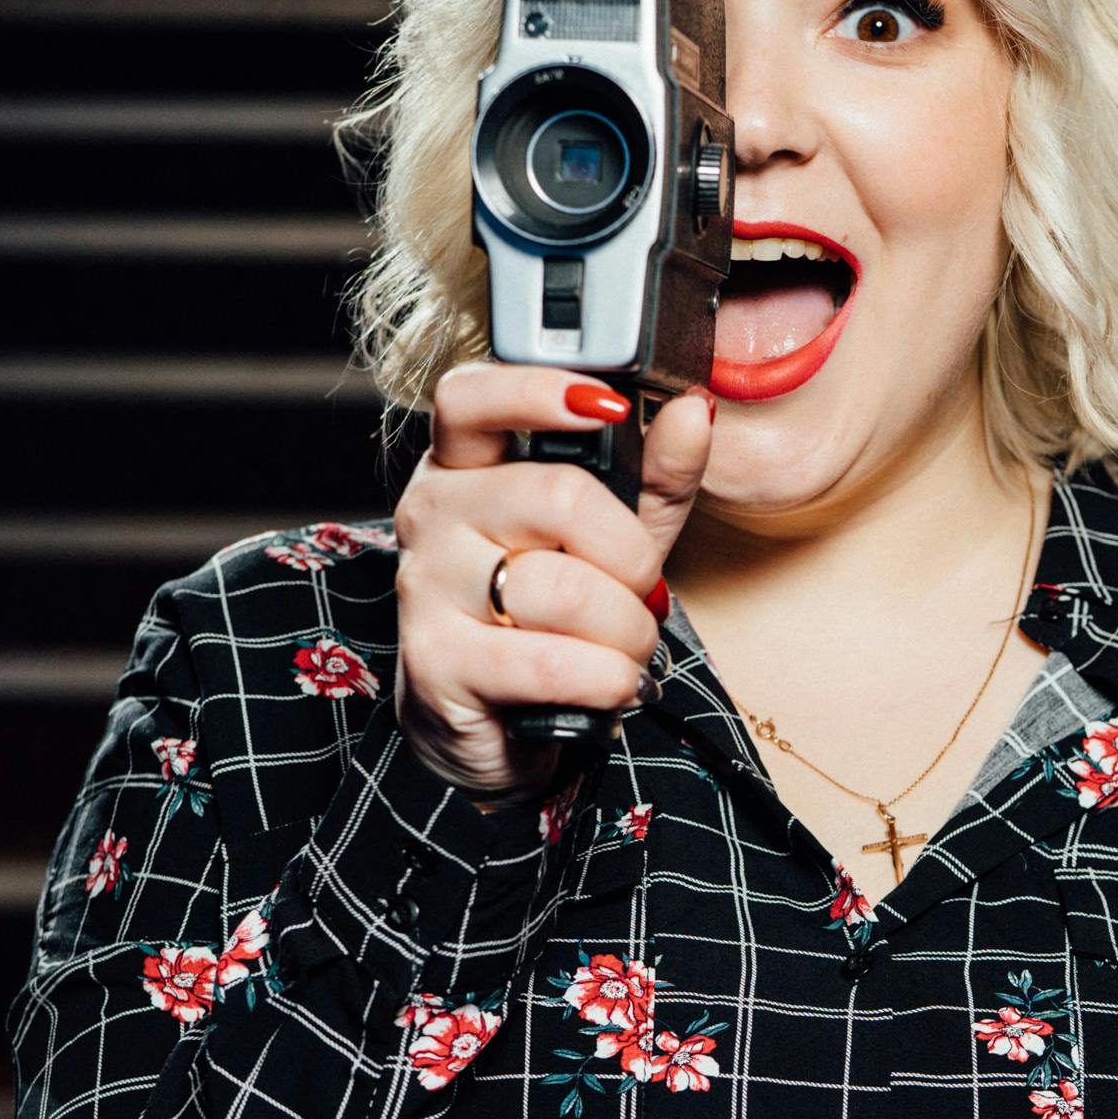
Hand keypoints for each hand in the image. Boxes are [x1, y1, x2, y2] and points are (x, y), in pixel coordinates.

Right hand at [388, 364, 716, 799]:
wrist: (495, 727)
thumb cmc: (553, 619)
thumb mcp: (615, 538)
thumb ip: (655, 473)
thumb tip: (692, 410)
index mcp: (465, 468)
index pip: (470, 396)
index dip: (537, 390)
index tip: (608, 406)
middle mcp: (431, 514)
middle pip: (557, 495)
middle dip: (631, 557)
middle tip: (643, 592)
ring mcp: (425, 587)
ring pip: (562, 588)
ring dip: (627, 631)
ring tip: (625, 648)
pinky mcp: (437, 662)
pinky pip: (552, 662)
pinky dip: (607, 680)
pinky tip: (610, 686)